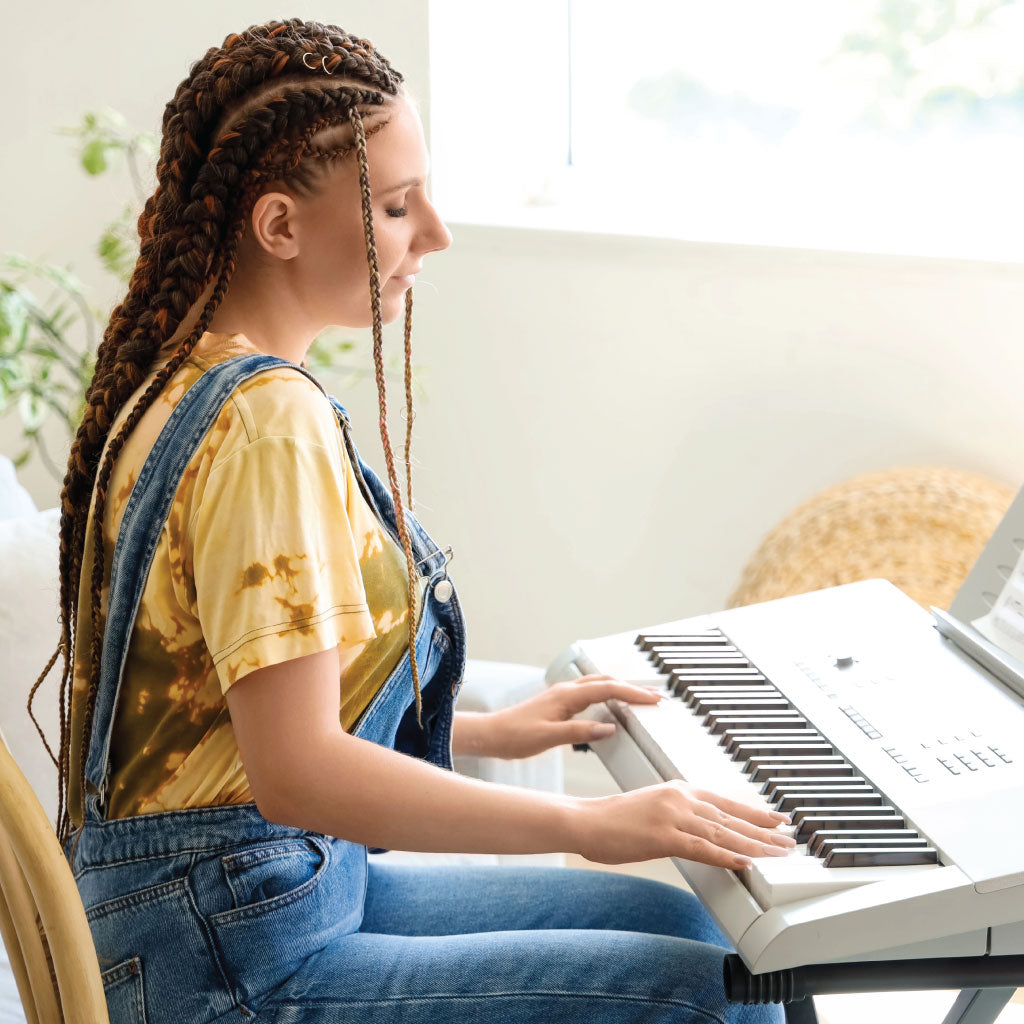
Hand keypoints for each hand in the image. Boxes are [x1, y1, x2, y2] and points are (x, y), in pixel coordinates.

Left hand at [483, 675, 663, 759]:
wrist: (492, 734)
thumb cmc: (515, 736)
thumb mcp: (548, 738)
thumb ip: (579, 732)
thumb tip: (609, 728)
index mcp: (567, 696)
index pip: (608, 689)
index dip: (633, 693)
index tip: (654, 700)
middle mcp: (566, 691)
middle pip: (607, 682)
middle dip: (633, 687)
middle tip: (657, 696)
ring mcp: (563, 695)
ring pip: (599, 684)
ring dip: (622, 688)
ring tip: (641, 697)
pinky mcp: (559, 702)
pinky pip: (590, 692)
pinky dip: (608, 693)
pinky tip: (612, 703)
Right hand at [570, 780, 794, 868]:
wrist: (584, 820)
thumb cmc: (612, 819)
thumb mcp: (652, 809)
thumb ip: (679, 816)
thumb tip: (701, 833)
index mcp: (678, 789)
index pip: (726, 801)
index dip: (754, 812)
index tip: (777, 820)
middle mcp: (680, 798)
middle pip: (731, 817)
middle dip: (763, 831)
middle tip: (789, 840)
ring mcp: (672, 816)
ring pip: (723, 833)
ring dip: (755, 846)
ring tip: (778, 854)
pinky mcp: (663, 836)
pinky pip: (703, 849)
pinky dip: (727, 856)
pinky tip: (745, 863)